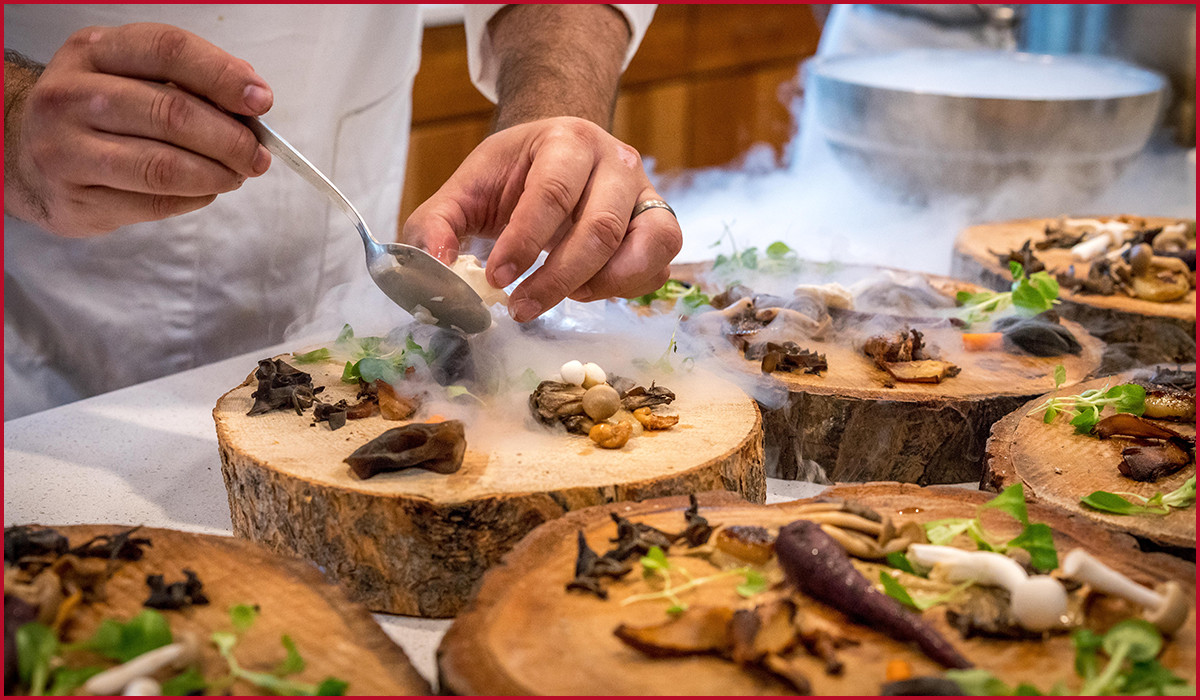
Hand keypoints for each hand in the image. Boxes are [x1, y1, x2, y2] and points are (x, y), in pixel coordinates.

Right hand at [5, 23, 273, 236]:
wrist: (22, 154)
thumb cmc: (96, 111)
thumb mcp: (129, 75)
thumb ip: (188, 80)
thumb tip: (252, 96)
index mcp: (93, 51)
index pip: (168, 50)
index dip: (222, 76)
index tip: (262, 102)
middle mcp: (70, 96)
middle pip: (172, 114)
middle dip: (231, 139)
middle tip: (258, 155)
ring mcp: (65, 150)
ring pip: (163, 166)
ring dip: (217, 174)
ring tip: (237, 175)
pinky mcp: (74, 200)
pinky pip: (154, 202)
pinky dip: (195, 198)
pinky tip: (206, 191)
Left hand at [402, 117, 681, 321]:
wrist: (559, 154)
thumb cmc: (513, 175)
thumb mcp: (466, 189)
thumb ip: (436, 225)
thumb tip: (434, 269)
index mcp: (566, 140)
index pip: (551, 193)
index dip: (524, 242)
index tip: (497, 279)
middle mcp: (616, 161)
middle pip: (600, 228)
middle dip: (558, 278)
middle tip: (521, 308)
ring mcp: (646, 193)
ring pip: (646, 246)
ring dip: (601, 285)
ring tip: (563, 297)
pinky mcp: (660, 224)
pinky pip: (659, 266)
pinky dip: (626, 288)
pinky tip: (587, 289)